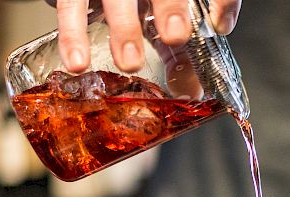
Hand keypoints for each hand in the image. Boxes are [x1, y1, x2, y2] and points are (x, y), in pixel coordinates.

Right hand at [52, 0, 240, 73]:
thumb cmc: (143, 7)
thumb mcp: (163, 23)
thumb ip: (181, 54)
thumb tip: (191, 94)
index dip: (221, 1)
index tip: (221, 26)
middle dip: (169, 6)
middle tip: (174, 35)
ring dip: (122, 27)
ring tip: (128, 62)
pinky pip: (68, 4)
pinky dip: (72, 32)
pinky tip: (76, 61)